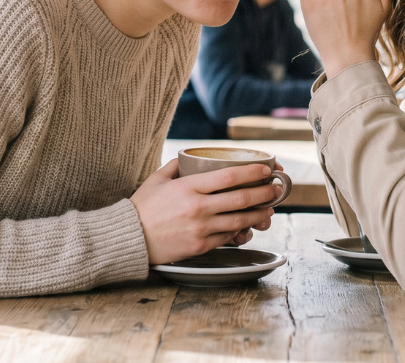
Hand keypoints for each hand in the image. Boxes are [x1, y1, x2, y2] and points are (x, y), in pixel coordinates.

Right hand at [130, 159, 281, 264]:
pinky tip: (248, 225)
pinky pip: (227, 237)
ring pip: (239, 220)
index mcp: (188, 188)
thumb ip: (177, 166)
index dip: (251, 172)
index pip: (228, 177)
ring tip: (269, 208)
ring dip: (258, 214)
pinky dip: (240, 230)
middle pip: (240, 199)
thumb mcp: (157, 179)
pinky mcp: (200, 246)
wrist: (129, 239)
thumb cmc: (142, 207)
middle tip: (275, 189)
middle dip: (263, 193)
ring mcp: (200, 229)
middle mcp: (197, 208)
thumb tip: (193, 158)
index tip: (265, 169)